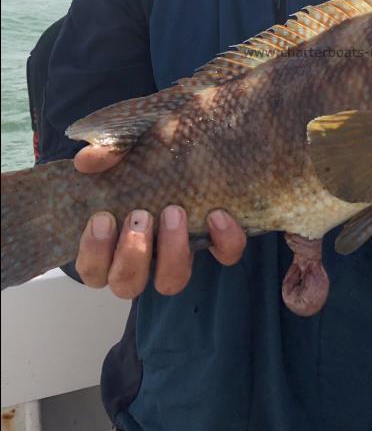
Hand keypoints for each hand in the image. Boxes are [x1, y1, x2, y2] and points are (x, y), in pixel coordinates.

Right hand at [72, 145, 245, 298]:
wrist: (192, 145)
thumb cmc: (144, 157)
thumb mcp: (125, 147)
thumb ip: (106, 152)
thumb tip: (88, 159)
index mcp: (110, 245)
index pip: (93, 270)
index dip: (94, 252)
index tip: (102, 218)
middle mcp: (142, 260)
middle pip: (127, 284)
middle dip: (132, 254)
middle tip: (140, 216)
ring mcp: (179, 255)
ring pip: (171, 282)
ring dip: (172, 252)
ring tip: (174, 212)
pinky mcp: (216, 243)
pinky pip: (224, 255)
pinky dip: (223, 240)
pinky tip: (217, 215)